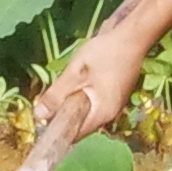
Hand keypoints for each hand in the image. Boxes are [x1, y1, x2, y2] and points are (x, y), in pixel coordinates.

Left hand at [40, 18, 153, 146]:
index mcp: (102, 114)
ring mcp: (116, 103)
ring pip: (87, 110)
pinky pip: (95, 100)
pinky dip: (84, 93)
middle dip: (64, 112)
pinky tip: (80, 78)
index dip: (57, 128)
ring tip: (65, 82)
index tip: (43, 116)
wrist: (132, 36)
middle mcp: (111, 113)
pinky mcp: (117, 92)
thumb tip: (39, 115)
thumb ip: (56, 95)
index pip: (75, 134)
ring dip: (73, 101)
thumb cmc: (104, 54)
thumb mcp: (75, 74)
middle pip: (81, 122)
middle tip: (50, 96)